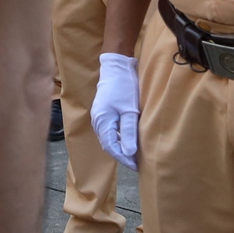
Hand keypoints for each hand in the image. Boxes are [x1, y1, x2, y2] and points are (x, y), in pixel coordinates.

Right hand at [91, 53, 139, 169]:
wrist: (116, 66)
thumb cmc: (124, 87)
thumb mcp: (130, 110)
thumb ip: (129, 132)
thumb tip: (130, 153)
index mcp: (102, 121)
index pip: (111, 147)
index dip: (123, 159)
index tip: (136, 166)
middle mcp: (97, 120)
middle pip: (107, 144)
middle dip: (121, 154)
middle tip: (136, 163)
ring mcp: (98, 115)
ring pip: (108, 137)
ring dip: (119, 146)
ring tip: (133, 153)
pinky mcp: (102, 111)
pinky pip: (108, 130)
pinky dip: (117, 137)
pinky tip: (127, 138)